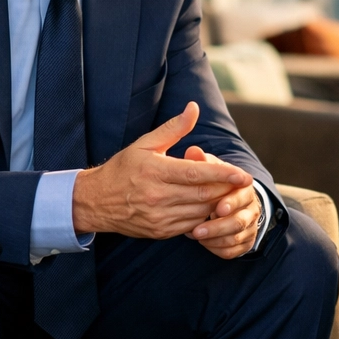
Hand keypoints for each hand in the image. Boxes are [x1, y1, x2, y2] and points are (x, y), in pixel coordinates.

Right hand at [72, 102, 254, 245]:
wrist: (95, 201)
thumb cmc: (124, 168)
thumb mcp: (145, 144)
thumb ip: (174, 128)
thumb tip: (193, 107)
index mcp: (155, 171)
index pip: (196, 174)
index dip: (223, 174)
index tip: (243, 175)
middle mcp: (157, 196)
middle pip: (203, 194)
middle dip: (226, 190)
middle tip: (241, 183)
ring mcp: (159, 216)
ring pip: (200, 212)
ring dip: (218, 204)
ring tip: (228, 193)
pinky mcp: (160, 231)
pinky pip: (191, 226)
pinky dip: (204, 216)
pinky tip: (209, 206)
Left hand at [184, 145, 260, 258]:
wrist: (230, 201)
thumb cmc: (216, 183)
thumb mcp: (211, 169)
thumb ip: (202, 161)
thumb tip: (193, 151)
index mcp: (245, 188)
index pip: (243, 195)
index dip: (232, 201)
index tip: (217, 207)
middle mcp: (251, 208)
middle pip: (240, 220)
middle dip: (218, 226)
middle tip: (197, 230)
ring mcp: (250, 226)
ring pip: (236, 237)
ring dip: (215, 238)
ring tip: (195, 236)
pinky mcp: (245, 242)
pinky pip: (234, 250)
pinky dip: (218, 248)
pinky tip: (203, 243)